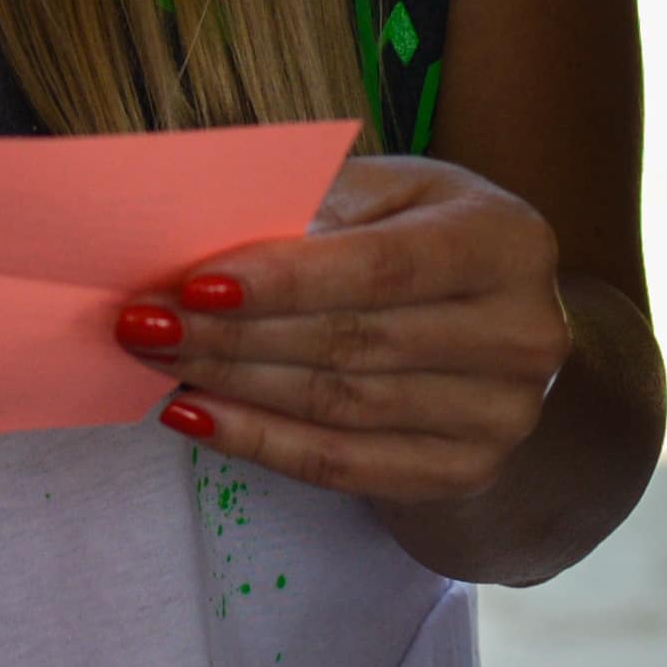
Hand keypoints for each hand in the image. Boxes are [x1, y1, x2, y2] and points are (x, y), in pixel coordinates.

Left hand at [116, 155, 568, 505]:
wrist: (499, 325)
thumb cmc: (422, 236)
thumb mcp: (390, 193)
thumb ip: (315, 201)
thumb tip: (207, 229)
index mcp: (507, 241)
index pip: (382, 268)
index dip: (284, 281)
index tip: (192, 283)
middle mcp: (523, 335)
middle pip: (353, 343)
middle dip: (233, 335)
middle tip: (143, 322)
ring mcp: (502, 416)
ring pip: (340, 409)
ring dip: (234, 388)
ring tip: (156, 362)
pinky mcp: (466, 473)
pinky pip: (345, 467)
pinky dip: (261, 443)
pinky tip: (197, 416)